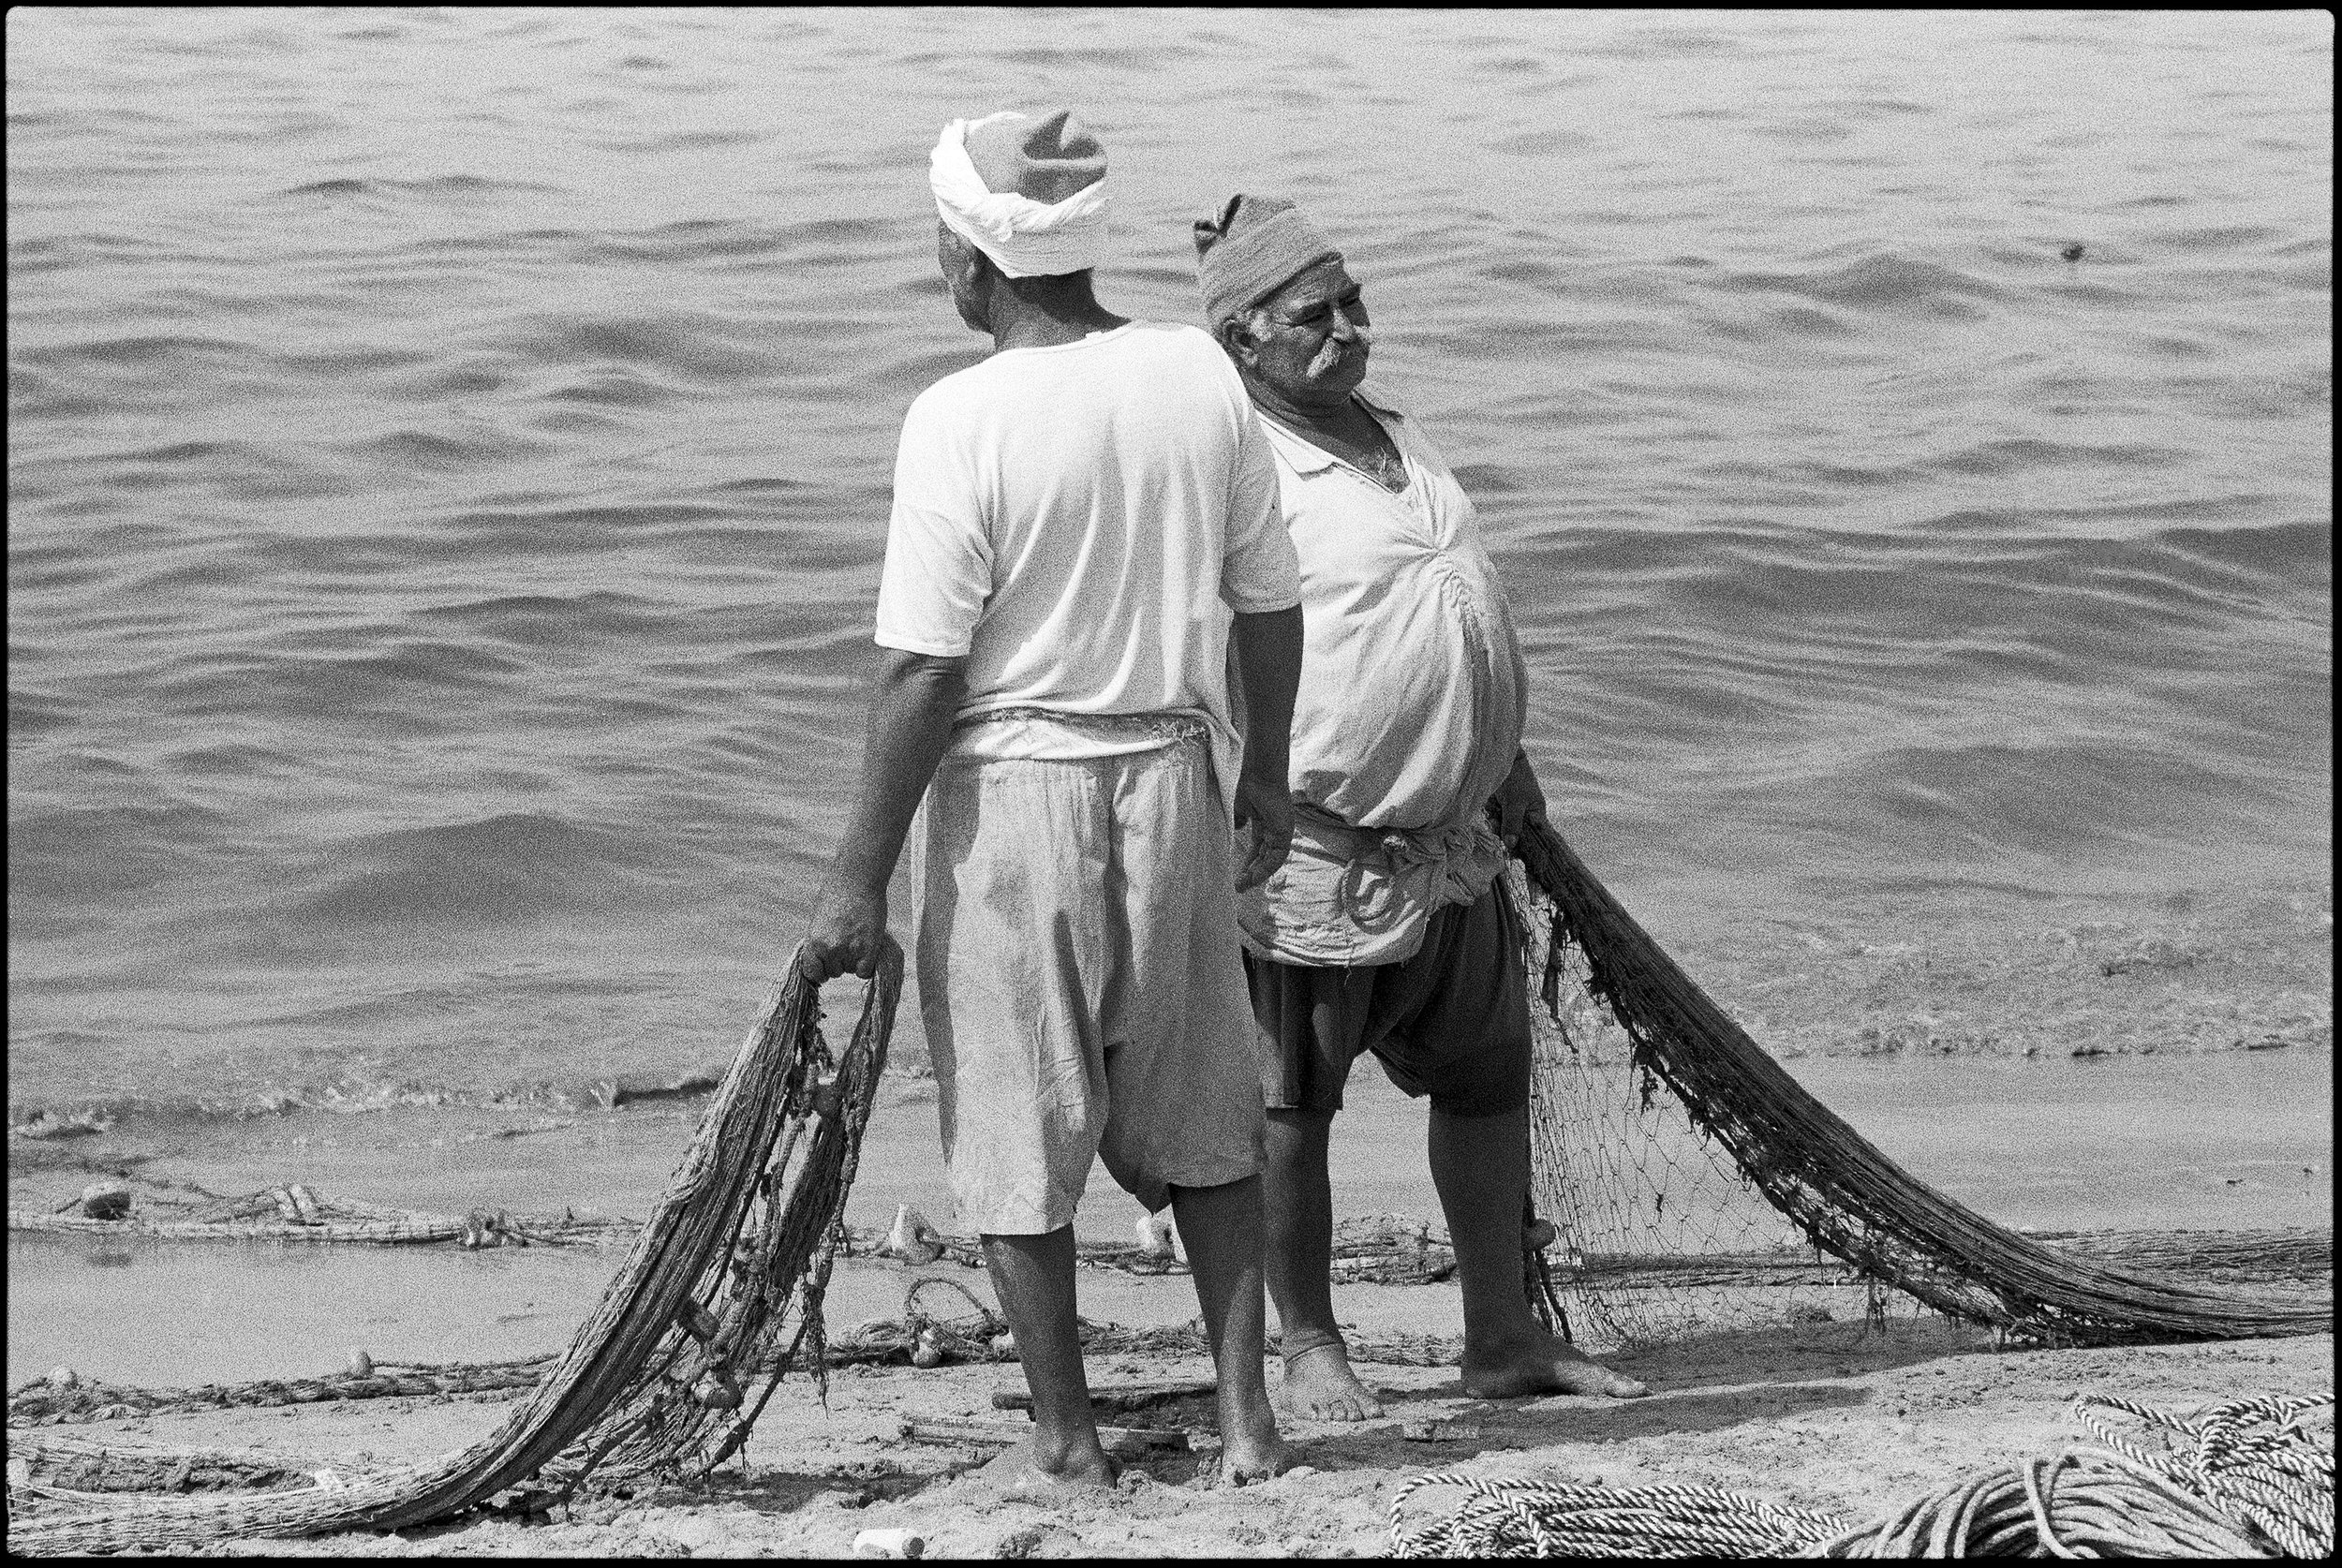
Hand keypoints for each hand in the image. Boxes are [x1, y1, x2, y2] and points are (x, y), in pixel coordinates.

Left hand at [801, 877, 887, 981]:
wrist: (857, 880)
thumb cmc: (837, 895)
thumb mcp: (819, 922)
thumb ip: (819, 943)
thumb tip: (822, 960)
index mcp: (813, 942)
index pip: (812, 973)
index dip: (820, 972)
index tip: (825, 968)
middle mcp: (829, 949)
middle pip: (834, 972)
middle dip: (839, 962)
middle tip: (847, 942)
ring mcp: (849, 950)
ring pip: (851, 970)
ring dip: (855, 960)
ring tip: (858, 938)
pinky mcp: (868, 948)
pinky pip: (865, 971)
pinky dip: (867, 965)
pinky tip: (868, 949)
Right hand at [1232, 773, 1293, 892]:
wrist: (1259, 774)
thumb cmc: (1249, 786)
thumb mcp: (1239, 808)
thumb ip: (1239, 820)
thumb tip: (1237, 828)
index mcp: (1265, 823)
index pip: (1258, 849)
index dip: (1248, 863)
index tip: (1237, 876)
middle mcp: (1275, 830)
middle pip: (1264, 857)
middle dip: (1252, 873)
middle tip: (1239, 886)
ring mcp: (1282, 832)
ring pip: (1271, 860)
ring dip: (1258, 874)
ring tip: (1244, 885)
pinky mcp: (1286, 833)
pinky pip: (1277, 857)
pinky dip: (1266, 868)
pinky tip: (1254, 877)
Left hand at [1490, 750, 1546, 850]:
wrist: (1499, 758)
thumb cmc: (1515, 777)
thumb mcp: (1515, 802)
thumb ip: (1513, 823)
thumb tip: (1511, 845)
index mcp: (1537, 814)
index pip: (1535, 837)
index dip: (1526, 847)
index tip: (1515, 853)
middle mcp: (1525, 815)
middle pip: (1517, 836)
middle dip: (1507, 835)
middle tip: (1499, 828)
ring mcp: (1511, 812)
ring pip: (1504, 829)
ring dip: (1497, 827)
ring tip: (1492, 819)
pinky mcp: (1499, 808)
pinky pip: (1495, 821)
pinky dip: (1491, 819)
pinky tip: (1489, 813)